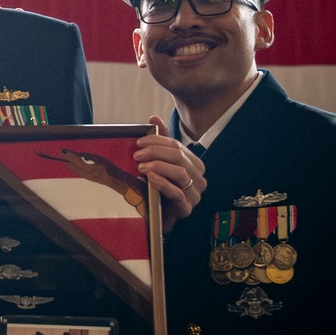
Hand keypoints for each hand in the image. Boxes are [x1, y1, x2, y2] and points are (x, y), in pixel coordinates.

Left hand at [134, 115, 204, 231]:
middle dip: (156, 152)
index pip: (177, 146)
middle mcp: (198, 178)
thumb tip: (154, 118)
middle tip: (137, 154)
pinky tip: (150, 178)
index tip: (139, 142)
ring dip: (158, 166)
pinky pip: (177, 194)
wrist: (157, 217)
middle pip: (179, 157)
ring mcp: (194, 195)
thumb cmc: (159, 188)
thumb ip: (160, 141)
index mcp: (194, 164)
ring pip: (180, 174)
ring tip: (141, 166)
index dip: (157, 141)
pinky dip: (162, 183)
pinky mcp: (186, 209)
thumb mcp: (159, 162)